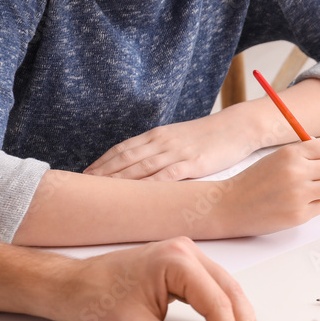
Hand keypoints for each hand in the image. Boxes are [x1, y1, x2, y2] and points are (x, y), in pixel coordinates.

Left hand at [56, 237, 272, 320]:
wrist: (73, 287)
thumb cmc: (95, 303)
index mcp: (176, 261)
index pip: (217, 303)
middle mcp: (189, 252)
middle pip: (231, 295)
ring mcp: (190, 257)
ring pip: (230, 292)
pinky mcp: (188, 267)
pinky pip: (218, 291)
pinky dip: (231, 314)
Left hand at [84, 110, 259, 180]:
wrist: (238, 126)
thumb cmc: (212, 135)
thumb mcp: (182, 138)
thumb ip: (163, 149)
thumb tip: (146, 166)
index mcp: (158, 135)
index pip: (123, 149)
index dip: (102, 162)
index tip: (85, 174)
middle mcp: (162, 142)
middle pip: (125, 159)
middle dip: (101, 173)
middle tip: (81, 187)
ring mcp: (177, 153)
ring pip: (140, 167)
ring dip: (118, 180)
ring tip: (99, 192)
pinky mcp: (193, 164)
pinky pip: (166, 175)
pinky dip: (148, 184)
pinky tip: (136, 194)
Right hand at [218, 137, 319, 235]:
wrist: (229, 205)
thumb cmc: (254, 181)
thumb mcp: (277, 158)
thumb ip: (304, 154)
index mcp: (291, 153)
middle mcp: (296, 172)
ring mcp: (299, 195)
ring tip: (317, 190)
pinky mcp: (299, 215)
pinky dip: (319, 203)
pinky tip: (303, 203)